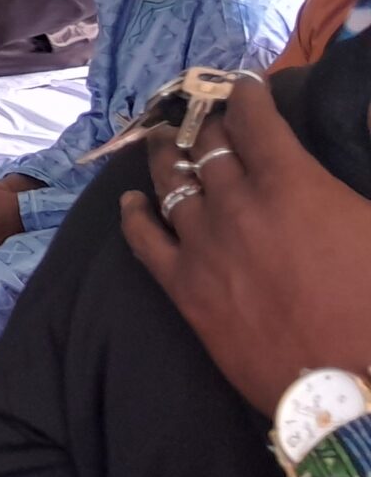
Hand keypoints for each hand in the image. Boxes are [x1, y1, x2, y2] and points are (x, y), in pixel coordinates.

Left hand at [121, 73, 370, 411]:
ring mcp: (204, 246)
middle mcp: (239, 205)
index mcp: (294, 185)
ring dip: (165, 154)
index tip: (244, 84)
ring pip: (170, 182)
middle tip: (203, 110)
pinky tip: (129, 202)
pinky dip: (134, 215)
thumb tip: (366, 111)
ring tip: (161, 138)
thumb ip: (369, 168)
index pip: (257, 121)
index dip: (248, 96)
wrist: (355, 392)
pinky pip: (143, 241)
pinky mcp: (185, 289)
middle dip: (205, 120)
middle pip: (208, 146)